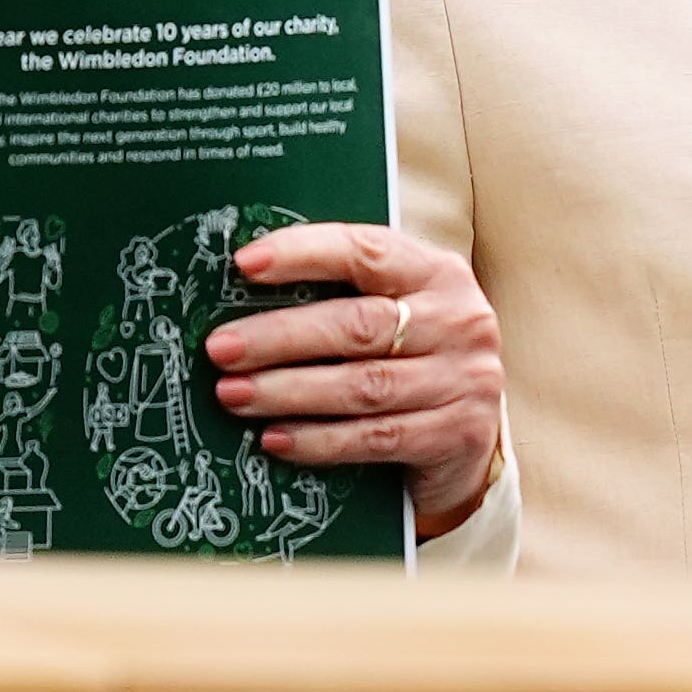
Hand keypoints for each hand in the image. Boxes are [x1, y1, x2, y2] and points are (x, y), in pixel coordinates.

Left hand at [205, 224, 503, 539]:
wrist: (470, 435)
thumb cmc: (411, 358)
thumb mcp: (394, 311)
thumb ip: (341, 295)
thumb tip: (243, 287)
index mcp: (437, 272)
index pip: (366, 251)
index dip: (303, 254)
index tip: (245, 264)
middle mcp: (459, 320)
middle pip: (358, 325)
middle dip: (280, 337)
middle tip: (221, 348)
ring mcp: (464, 380)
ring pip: (363, 386)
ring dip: (288, 392)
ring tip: (234, 394)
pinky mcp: (457, 435)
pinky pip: (375, 437)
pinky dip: (319, 440)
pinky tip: (275, 438)